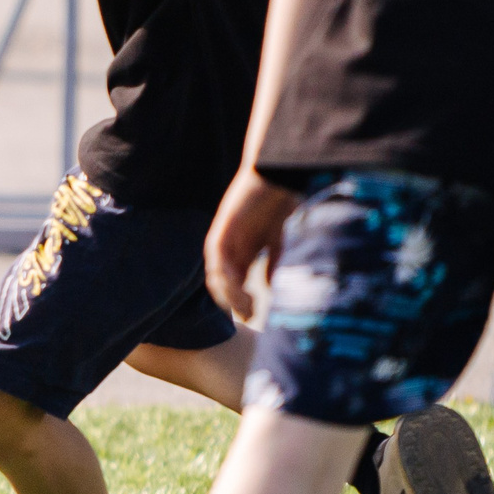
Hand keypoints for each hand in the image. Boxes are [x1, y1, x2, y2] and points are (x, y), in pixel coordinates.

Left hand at [203, 170, 300, 320]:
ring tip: (245, 306)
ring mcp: (223, 239)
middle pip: (224, 284)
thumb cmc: (277, 203)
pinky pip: (216, 258)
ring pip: (217, 276)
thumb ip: (273, 261)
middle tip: (250, 317)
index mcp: (242, 252)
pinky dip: (224, 274)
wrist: (274, 176)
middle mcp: (229, 249)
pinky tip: (236, 286)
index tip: (254, 317)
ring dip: (229, 293)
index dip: (242, 302)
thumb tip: (270, 287)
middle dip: (235, 303)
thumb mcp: (277, 239)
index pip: (235, 285)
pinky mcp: (221, 229)